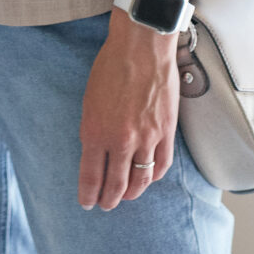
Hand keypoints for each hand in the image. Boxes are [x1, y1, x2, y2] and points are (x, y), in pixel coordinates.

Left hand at [77, 11, 179, 208]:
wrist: (140, 47)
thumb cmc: (110, 67)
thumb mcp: (89, 101)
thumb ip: (94, 130)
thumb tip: (96, 152)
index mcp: (94, 131)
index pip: (90, 175)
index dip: (88, 193)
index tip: (87, 203)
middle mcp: (119, 141)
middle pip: (115, 184)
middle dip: (108, 199)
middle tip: (105, 205)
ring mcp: (145, 139)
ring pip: (140, 180)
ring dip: (131, 193)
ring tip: (126, 197)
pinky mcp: (166, 132)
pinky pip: (161, 166)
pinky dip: (154, 177)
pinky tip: (148, 179)